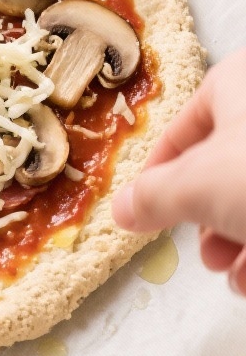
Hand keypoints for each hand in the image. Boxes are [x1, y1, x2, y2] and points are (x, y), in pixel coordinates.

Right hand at [112, 49, 245, 293]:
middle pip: (228, 164)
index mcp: (240, 81)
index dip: (160, 174)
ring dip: (240, 239)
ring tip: (236, 274)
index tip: (148, 211)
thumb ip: (153, 196)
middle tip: (206, 252)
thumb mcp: (198, 185)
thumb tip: (123, 207)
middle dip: (210, 219)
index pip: (185, 127)